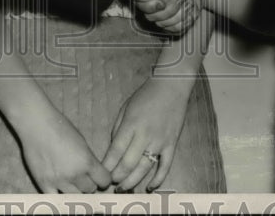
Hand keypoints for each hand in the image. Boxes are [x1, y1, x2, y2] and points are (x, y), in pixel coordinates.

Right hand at [19, 106, 111, 193]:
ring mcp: (59, 181)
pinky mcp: (44, 183)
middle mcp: (75, 174)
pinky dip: (59, 195)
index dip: (103, 178)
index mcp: (87, 161)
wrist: (37, 124)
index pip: (104, 180)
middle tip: (83, 177)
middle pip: (90, 189)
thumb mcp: (82, 142)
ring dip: (75, 190)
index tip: (100, 177)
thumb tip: (94, 174)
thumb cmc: (60, 127)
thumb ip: (88, 160)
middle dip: (89, 183)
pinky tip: (59, 189)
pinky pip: (56, 198)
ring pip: (74, 196)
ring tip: (70, 181)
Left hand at [102, 78, 189, 192]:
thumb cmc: (145, 96)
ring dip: (133, 181)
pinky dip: (158, 179)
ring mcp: (160, 141)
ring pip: (145, 168)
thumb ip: (118, 129)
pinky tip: (150, 187)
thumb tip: (114, 149)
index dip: (107, 166)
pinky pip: (165, 166)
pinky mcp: (172, 144)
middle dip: (118, 176)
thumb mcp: (125, 108)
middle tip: (111, 183)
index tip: (101, 174)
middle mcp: (145, 135)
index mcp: (131, 125)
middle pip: (128, 163)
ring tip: (124, 188)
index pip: (116, 151)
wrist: (171, 86)